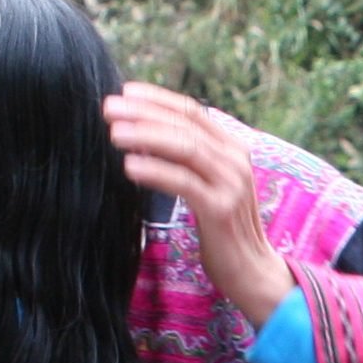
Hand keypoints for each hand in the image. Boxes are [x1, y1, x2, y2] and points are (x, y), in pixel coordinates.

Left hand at [108, 84, 288, 324]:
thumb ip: (188, 160)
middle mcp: (235, 159)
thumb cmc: (224, 229)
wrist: (253, 270)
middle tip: (109, 108)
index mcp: (232, 148)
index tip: (125, 92)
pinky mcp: (221, 208)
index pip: (192, 111)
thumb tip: (142, 137)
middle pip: (185, 125)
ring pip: (184, 147)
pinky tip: (130, 167)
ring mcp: (231, 183)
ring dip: (146, 136)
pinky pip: (183, 182)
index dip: (158, 99)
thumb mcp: (209, 185)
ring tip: (114, 133)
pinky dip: (155, 171)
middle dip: (144, 113)